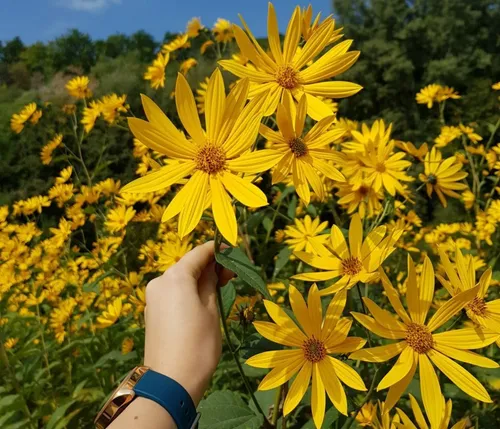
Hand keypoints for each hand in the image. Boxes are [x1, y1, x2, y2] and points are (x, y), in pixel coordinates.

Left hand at [143, 241, 232, 405]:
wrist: (170, 382)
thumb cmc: (198, 344)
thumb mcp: (211, 309)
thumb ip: (211, 282)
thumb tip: (212, 268)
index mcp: (175, 277)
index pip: (199, 253)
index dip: (217, 249)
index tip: (233, 252)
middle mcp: (159, 282)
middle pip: (188, 265)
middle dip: (209, 266)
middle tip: (231, 276)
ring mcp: (153, 298)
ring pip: (180, 279)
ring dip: (199, 280)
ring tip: (220, 289)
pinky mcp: (152, 312)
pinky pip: (173, 293)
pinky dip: (188, 291)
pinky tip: (202, 301)